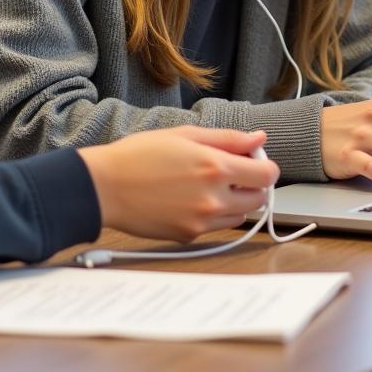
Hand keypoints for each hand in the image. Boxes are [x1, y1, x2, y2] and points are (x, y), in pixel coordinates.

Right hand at [78, 126, 278, 241]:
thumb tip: (259, 138)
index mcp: (216, 167)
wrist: (104, 187)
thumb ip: (227, 138)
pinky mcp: (190, 236)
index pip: (267, 174)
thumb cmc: (138, 155)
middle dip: (251, 184)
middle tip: (229, 171)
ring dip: (234, 202)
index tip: (252, 159)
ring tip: (206, 185)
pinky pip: (216, 227)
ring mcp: (203, 221)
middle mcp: (214, 198)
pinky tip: (188, 199)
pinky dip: (212, 215)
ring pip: (241, 216)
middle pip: (260, 199)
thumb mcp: (183, 135)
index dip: (264, 164)